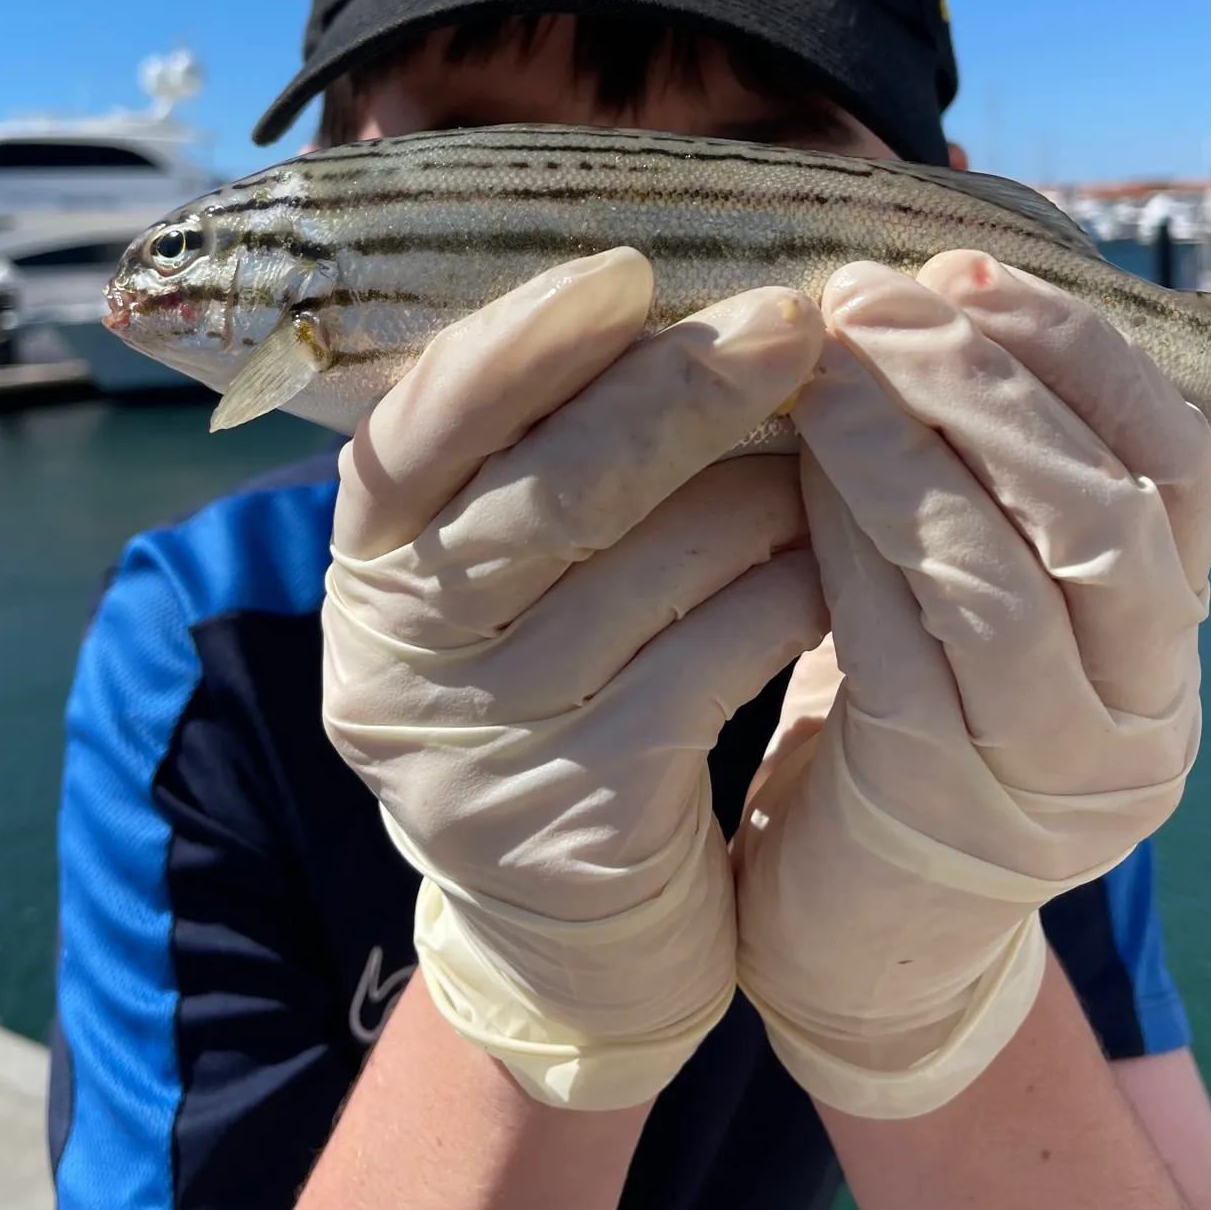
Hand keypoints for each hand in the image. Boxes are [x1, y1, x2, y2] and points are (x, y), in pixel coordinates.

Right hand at [322, 249, 827, 1109]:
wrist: (568, 936)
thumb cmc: (555, 704)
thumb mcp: (504, 596)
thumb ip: (538, 475)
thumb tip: (663, 313)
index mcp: (370, 571)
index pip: (416, 435)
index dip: (519, 347)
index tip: (626, 273)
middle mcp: (401, 654)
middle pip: (553, 491)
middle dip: (682, 392)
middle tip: (792, 320)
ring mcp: (485, 741)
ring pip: (660, 566)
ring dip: (771, 491)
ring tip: (839, 445)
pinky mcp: (582, 812)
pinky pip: (719, 657)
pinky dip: (793, 590)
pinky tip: (840, 559)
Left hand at [735, 251, 1210, 1117]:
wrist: (862, 936)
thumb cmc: (902, 735)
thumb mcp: (964, 608)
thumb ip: (977, 488)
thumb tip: (924, 299)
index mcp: (1161, 639)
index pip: (1167, 462)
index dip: (1074, 349)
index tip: (965, 266)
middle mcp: (1141, 707)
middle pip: (1100, 510)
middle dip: (983, 381)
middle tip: (872, 299)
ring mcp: (1057, 770)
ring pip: (1010, 575)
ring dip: (913, 446)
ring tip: (829, 362)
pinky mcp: (946, 807)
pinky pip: (906, 645)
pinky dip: (855, 539)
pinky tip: (799, 466)